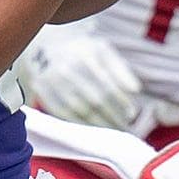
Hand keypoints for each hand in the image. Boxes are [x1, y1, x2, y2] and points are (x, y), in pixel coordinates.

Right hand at [19, 31, 145, 128]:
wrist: (45, 46)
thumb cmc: (82, 51)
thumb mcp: (102, 50)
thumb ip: (120, 69)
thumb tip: (135, 90)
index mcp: (86, 55)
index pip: (109, 84)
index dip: (122, 102)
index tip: (132, 114)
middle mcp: (68, 68)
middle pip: (95, 100)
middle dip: (113, 117)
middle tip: (125, 129)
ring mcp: (53, 81)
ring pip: (80, 110)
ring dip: (99, 125)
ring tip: (113, 132)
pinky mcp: (42, 92)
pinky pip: (64, 114)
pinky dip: (81, 125)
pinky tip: (93, 130)